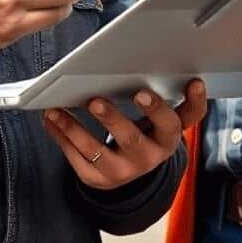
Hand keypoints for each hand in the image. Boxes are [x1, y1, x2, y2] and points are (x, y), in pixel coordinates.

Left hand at [42, 79, 206, 190]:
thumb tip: (154, 62)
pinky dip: (61, 137)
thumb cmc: (143, 131)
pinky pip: (77, 159)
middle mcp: (149, 157)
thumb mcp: (157, 119)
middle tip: (96, 100)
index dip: (187, 102)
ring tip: (57, 109)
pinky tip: (51, 119)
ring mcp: (123, 172)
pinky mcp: (99, 179)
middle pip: (133, 139)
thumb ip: (160, 97)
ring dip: (75, 129)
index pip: (181, 121)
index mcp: (167, 136)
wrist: (130, 172)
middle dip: (113, 120)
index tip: (190, 82)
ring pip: (98, 152)